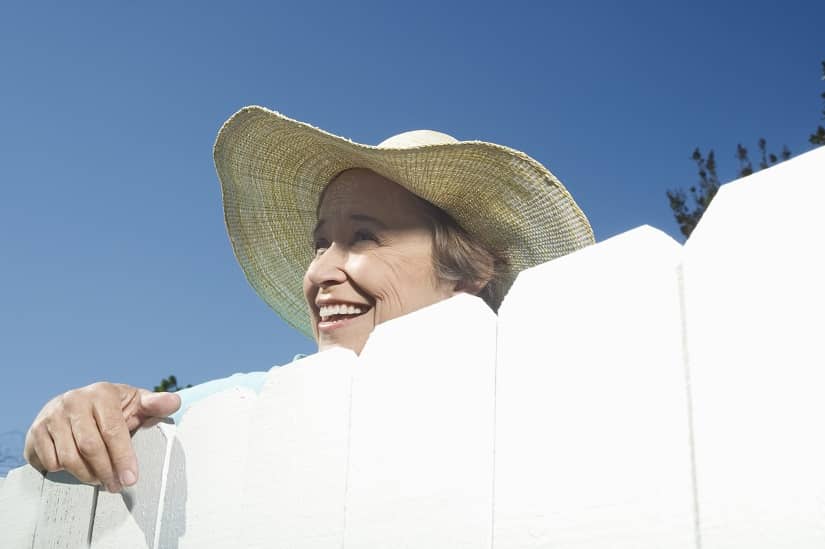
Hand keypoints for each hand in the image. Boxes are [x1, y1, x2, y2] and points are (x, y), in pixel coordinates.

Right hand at [24, 382, 180, 491]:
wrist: (71, 406)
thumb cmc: (111, 408)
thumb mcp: (135, 402)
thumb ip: (155, 404)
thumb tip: (175, 402)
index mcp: (102, 393)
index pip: (114, 430)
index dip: (124, 457)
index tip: (131, 478)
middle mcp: (75, 400)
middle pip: (91, 447)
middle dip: (107, 471)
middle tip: (117, 486)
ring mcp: (52, 415)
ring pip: (70, 457)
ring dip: (87, 475)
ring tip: (100, 480)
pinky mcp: (36, 430)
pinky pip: (51, 461)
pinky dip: (66, 472)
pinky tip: (79, 469)